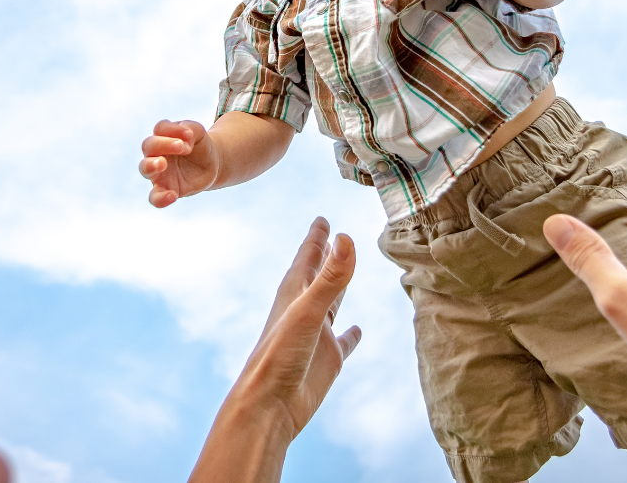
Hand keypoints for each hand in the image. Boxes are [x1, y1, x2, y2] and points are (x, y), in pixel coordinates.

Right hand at [139, 119, 217, 206]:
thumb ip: (192, 129)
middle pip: (148, 145)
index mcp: (164, 136)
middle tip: (181, 146)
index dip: (173, 130)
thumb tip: (185, 139)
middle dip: (162, 144)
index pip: (161, 129)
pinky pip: (154, 197)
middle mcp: (156, 153)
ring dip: (150, 165)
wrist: (211, 165)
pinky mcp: (165, 189)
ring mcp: (158, 172)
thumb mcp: (200, 133)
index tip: (190, 136)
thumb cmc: (201, 146)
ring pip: (144, 168)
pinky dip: (160, 198)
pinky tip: (172, 196)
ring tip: (162, 163)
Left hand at [243, 217, 361, 436]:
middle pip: (317, 276)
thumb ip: (330, 278)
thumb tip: (347, 239)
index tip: (322, 220)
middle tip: (331, 235)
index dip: (317, 238)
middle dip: (324, 255)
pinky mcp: (327, 360)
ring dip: (338, 288)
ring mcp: (317, 336)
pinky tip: (357, 330)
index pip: (308, 258)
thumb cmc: (279, 357)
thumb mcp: (308, 311)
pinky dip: (351, 335)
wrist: (269, 406)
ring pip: (330, 304)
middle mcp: (305, 312)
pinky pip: (342, 342)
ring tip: (346, 272)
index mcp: (294, 295)